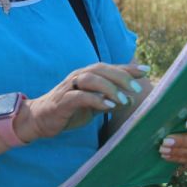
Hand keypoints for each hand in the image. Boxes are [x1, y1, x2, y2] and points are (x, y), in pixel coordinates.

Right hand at [16, 63, 149, 141]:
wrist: (40, 119)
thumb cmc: (68, 109)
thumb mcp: (92, 104)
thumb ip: (108, 99)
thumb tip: (129, 99)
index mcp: (86, 75)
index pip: (109, 68)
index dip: (127, 68)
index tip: (146, 70)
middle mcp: (78, 77)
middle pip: (101, 69)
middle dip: (121, 77)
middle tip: (137, 89)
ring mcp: (69, 87)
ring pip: (91, 79)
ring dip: (109, 88)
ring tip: (123, 100)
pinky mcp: (62, 100)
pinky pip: (80, 96)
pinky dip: (95, 100)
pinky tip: (107, 107)